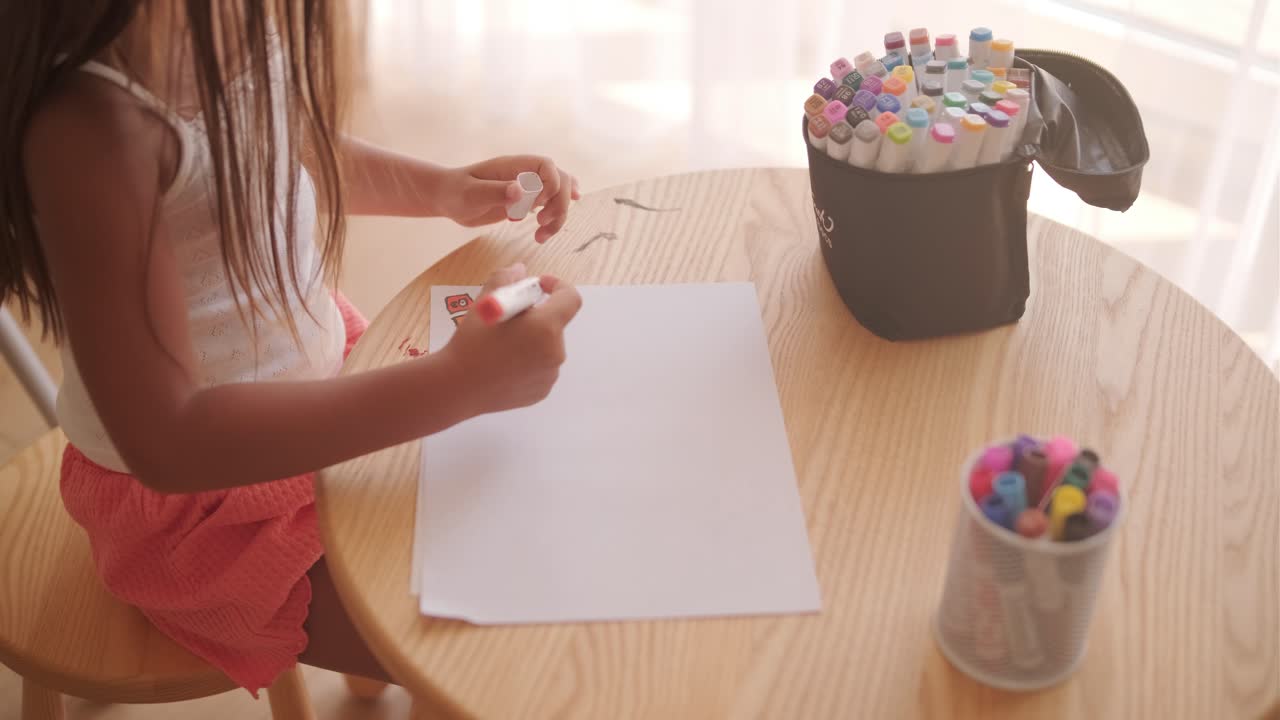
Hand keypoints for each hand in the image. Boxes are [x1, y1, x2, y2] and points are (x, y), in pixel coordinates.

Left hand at [440, 156, 580, 242]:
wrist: (448, 199)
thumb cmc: (455, 193)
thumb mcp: (471, 194)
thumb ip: (495, 191)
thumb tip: (520, 191)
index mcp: (513, 165)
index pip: (546, 165)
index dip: (550, 184)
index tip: (536, 205)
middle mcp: (524, 174)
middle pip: (559, 181)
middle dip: (559, 204)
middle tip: (541, 224)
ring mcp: (527, 188)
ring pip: (559, 195)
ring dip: (558, 216)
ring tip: (540, 236)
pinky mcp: (526, 202)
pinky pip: (550, 205)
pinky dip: (555, 217)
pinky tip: (552, 226)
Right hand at [441, 263, 582, 415]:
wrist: (457, 388)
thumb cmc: (471, 344)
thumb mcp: (485, 303)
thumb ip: (506, 279)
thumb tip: (520, 270)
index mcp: (546, 327)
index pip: (570, 298)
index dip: (558, 286)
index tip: (540, 286)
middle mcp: (555, 352)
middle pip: (555, 324)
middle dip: (537, 316)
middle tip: (510, 319)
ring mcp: (550, 375)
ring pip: (547, 347)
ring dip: (532, 340)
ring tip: (501, 345)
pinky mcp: (542, 391)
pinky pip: (541, 368)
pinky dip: (529, 362)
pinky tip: (503, 365)